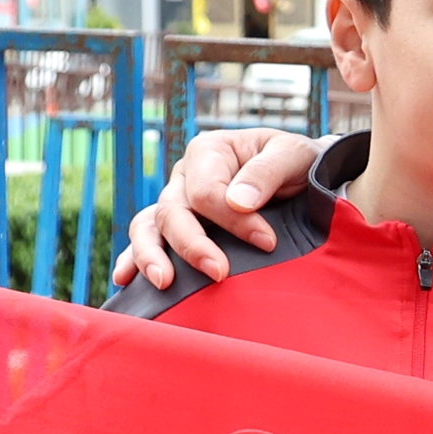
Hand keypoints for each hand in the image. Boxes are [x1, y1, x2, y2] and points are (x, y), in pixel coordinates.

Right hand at [112, 128, 323, 290]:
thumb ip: (267, 172)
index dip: (233, 221)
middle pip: (172, 212)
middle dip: (192, 246)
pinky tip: (126, 280)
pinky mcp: (179, 225)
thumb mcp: (293, 155)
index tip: (267, 241)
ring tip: (163, 282)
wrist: (306, 176)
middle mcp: (185, 176)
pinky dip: (134, 259)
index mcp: (209, 151)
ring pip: (149, 226)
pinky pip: (148, 239)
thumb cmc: (298, 162)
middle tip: (219, 273)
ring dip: (151, 255)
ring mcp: (177, 201)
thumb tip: (238, 201)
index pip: (206, 192)